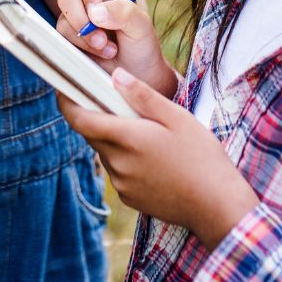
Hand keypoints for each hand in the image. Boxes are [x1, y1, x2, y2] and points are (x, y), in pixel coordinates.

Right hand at [55, 0, 173, 94]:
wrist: (137, 75)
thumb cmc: (142, 45)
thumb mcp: (141, 26)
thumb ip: (123, 12)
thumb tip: (94, 12)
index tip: (96, 9)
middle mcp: (87, 0)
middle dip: (82, 20)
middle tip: (102, 38)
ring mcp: (76, 20)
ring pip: (62, 20)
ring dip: (84, 38)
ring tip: (109, 50)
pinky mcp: (69, 40)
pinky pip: (61, 40)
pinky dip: (80, 49)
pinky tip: (100, 55)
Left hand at [59, 69, 259, 249]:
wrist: (216, 206)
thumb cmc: (201, 156)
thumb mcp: (176, 117)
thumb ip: (142, 96)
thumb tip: (115, 76)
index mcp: (125, 138)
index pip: (79, 119)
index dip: (66, 101)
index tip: (65, 87)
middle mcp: (117, 163)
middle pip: (93, 134)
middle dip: (100, 116)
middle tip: (121, 103)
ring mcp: (122, 184)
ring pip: (107, 153)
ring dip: (116, 139)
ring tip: (148, 133)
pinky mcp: (130, 198)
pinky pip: (119, 171)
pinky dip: (127, 160)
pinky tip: (154, 158)